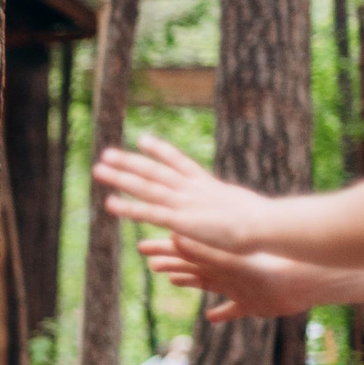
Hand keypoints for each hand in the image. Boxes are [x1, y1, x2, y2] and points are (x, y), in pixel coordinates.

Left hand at [94, 135, 276, 253]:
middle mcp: (192, 189)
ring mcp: (184, 203)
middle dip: (130, 161)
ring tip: (98, 169)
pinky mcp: (180, 220)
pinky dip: (128, 207)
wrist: (265, 225)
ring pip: (146, 186)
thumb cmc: (263, 223)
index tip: (143, 139)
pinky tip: (108, 203)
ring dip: (121, 178)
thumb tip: (231, 212)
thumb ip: (229, 209)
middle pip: (155, 170)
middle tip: (106, 153)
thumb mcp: (243, 211)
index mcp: (208, 185)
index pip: (179, 162)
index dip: (160, 150)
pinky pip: (148, 212)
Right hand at [139, 232, 318, 321]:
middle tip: (149, 261)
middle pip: (191, 267)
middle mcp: (225, 272)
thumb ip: (203, 251)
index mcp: (218, 261)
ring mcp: (238, 288)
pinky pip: (231, 310)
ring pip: (206, 284)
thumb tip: (175, 235)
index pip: (184, 254)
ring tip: (172, 280)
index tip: (143, 248)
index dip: (164, 251)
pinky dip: (221, 313)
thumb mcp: (229, 261)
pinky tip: (211, 318)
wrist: (306, 282)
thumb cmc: (270, 269)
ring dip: (189, 281)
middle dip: (171, 263)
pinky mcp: (251, 306)